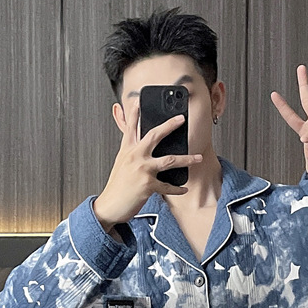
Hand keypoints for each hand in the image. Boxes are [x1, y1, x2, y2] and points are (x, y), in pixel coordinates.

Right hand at [93, 99, 202, 229]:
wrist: (109, 206)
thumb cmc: (117, 187)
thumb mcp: (121, 165)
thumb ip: (131, 153)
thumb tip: (142, 146)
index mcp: (127, 150)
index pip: (130, 128)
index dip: (134, 113)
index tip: (139, 101)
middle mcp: (134, 156)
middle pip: (155, 135)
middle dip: (170, 125)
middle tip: (181, 119)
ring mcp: (142, 169)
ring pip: (170, 160)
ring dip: (187, 159)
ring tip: (198, 158)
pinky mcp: (148, 185)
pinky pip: (168, 186)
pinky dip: (178, 189)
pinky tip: (184, 188)